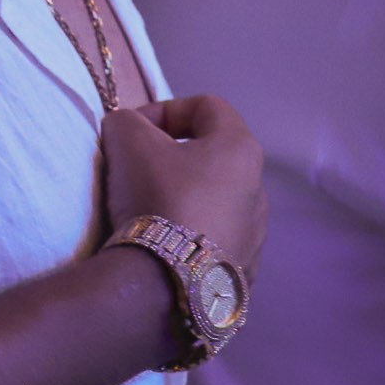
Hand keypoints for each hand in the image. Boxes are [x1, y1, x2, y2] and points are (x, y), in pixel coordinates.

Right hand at [102, 95, 267, 270]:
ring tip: (149, 210)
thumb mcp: (126, 137)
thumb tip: (131, 128)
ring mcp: (255, 234)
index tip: (133, 130)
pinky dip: (189, 231)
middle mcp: (258, 189)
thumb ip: (128, 119)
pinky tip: (163, 243)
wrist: (167, 278)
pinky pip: (214, 236)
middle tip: (138, 168)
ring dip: (184, 194)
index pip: (207, 106)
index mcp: (240, 149)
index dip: (165, 108)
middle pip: (213, 154)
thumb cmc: (155, 194)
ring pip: (215, 198)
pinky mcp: (244, 268)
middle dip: (173, 154)